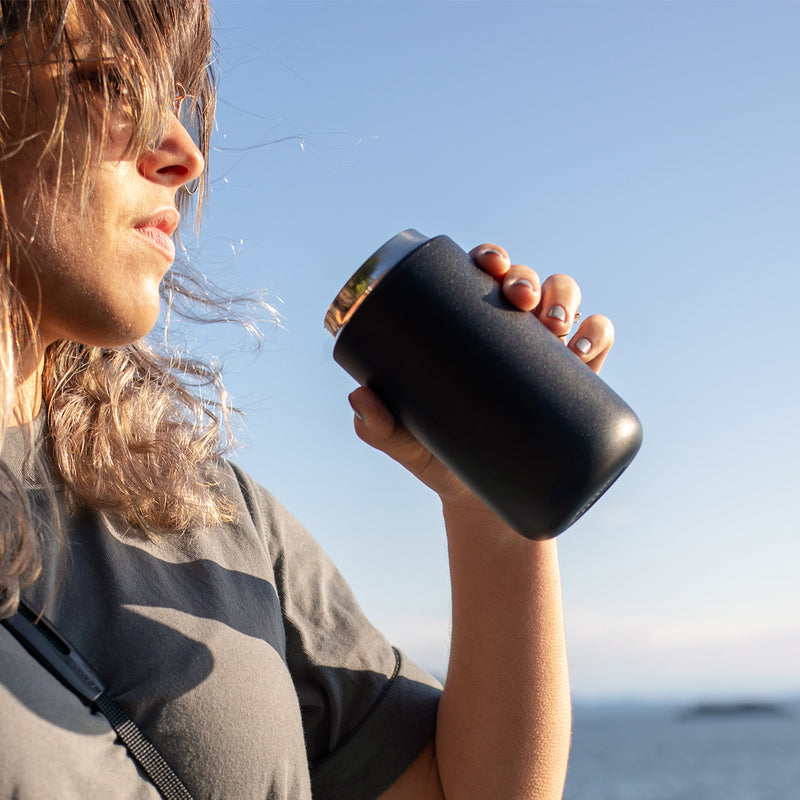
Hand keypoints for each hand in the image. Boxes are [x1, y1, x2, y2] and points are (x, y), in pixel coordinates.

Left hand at [347, 243, 614, 510]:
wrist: (482, 501)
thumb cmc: (440, 457)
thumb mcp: (406, 442)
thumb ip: (378, 427)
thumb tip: (359, 398)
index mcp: (472, 329)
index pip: (484, 277)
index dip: (491, 257)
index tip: (488, 264)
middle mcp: (512, 333)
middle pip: (528, 281)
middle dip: (529, 277)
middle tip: (520, 301)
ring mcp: (546, 353)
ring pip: (566, 300)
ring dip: (566, 298)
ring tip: (556, 325)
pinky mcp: (576, 380)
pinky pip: (597, 341)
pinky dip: (598, 334)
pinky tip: (588, 348)